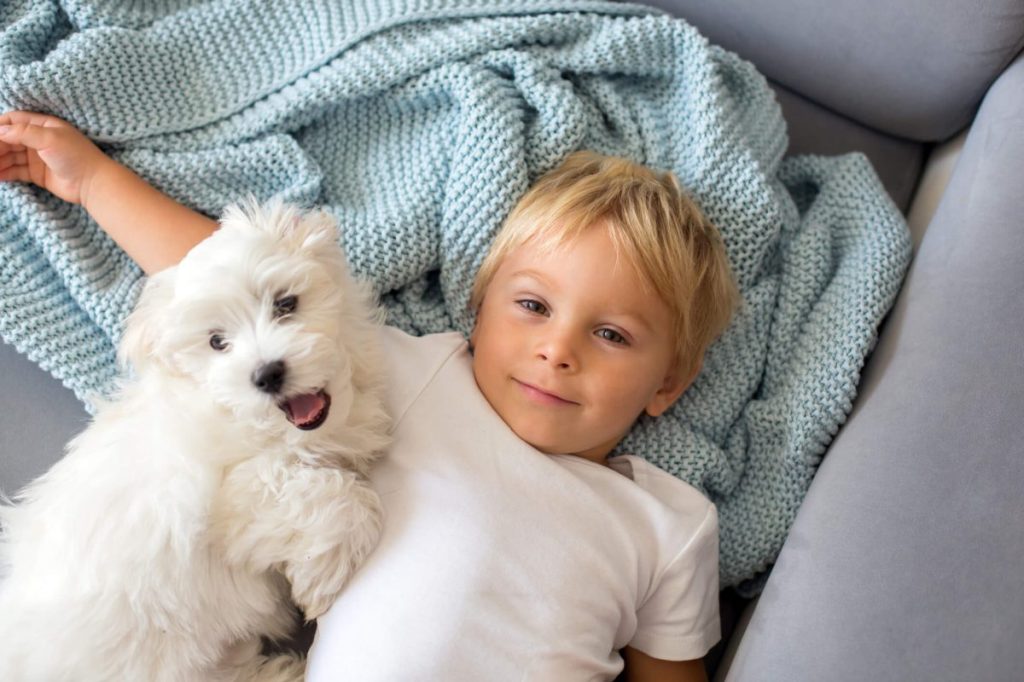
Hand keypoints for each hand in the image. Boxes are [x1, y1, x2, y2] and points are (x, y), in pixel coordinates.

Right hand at [0, 111, 114, 205]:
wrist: (93, 184)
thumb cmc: (76, 156)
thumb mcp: (50, 139)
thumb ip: (23, 133)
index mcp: (44, 126)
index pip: (14, 120)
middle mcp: (39, 140)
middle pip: (9, 139)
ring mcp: (38, 157)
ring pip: (10, 156)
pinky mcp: (38, 174)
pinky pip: (16, 171)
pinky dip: (4, 172)